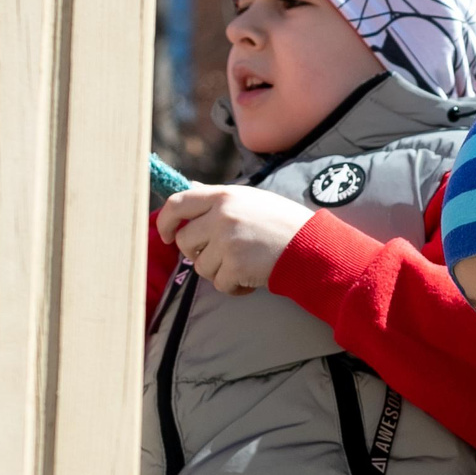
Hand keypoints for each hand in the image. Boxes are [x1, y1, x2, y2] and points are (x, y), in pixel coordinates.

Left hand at [156, 184, 311, 294]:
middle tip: (218, 257)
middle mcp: (221, 215)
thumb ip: (218, 198)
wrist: (310, 244)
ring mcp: (227, 241)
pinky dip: (234, 287)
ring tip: (243, 265)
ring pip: (200, 266)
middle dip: (196, 253)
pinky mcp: (235, 265)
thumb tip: (188, 188)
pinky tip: (251, 277)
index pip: (176, 204)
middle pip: (184, 240)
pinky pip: (220, 284)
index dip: (164, 222)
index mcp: (223, 195)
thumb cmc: (282, 222)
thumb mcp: (250, 199)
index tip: (166, 235)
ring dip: (219, 271)